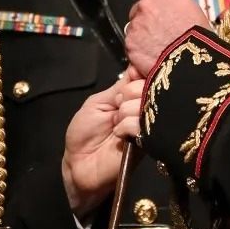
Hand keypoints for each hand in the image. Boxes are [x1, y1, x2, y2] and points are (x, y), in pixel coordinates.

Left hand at [61, 75, 144, 216]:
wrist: (79, 165)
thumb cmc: (85, 133)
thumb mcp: (98, 103)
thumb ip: (119, 86)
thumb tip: (136, 64)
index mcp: (134, 97)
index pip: (146, 74)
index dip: (137, 76)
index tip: (124, 87)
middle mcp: (145, 109)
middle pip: (149, 85)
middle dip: (128, 94)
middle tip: (116, 109)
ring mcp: (149, 126)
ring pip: (146, 103)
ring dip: (125, 112)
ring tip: (115, 124)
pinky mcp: (150, 143)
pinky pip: (143, 123)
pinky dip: (126, 125)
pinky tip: (118, 135)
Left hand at [126, 0, 210, 74]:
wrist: (193, 65)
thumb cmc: (200, 39)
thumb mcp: (191, 9)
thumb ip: (172, 3)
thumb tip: (165, 7)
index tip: (150, 0)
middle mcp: (146, 5)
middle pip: (138, 8)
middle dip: (145, 18)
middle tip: (160, 30)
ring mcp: (136, 25)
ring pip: (134, 27)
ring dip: (142, 35)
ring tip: (159, 46)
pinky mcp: (130, 44)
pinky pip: (131, 45)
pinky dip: (139, 50)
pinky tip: (153, 56)